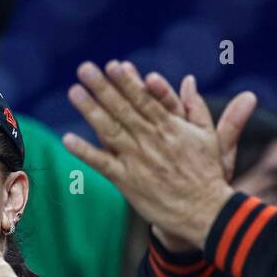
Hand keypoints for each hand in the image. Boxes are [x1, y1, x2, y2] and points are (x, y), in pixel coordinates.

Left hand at [62, 60, 257, 249]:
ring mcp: (138, 160)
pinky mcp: (128, 181)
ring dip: (90, 111)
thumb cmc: (207, 173)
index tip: (114, 65)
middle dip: (103, 87)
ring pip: (110, 130)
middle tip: (85, 69)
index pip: (144, 99)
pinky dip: (85, 152)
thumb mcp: (208, 136)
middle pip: (123, 109)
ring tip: (74, 92)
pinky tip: (68, 139)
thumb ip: (195, 107)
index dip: (128, 81)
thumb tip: (188, 80)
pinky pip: (102, 164)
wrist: (203, 211)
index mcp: (171, 127)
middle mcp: (152, 140)